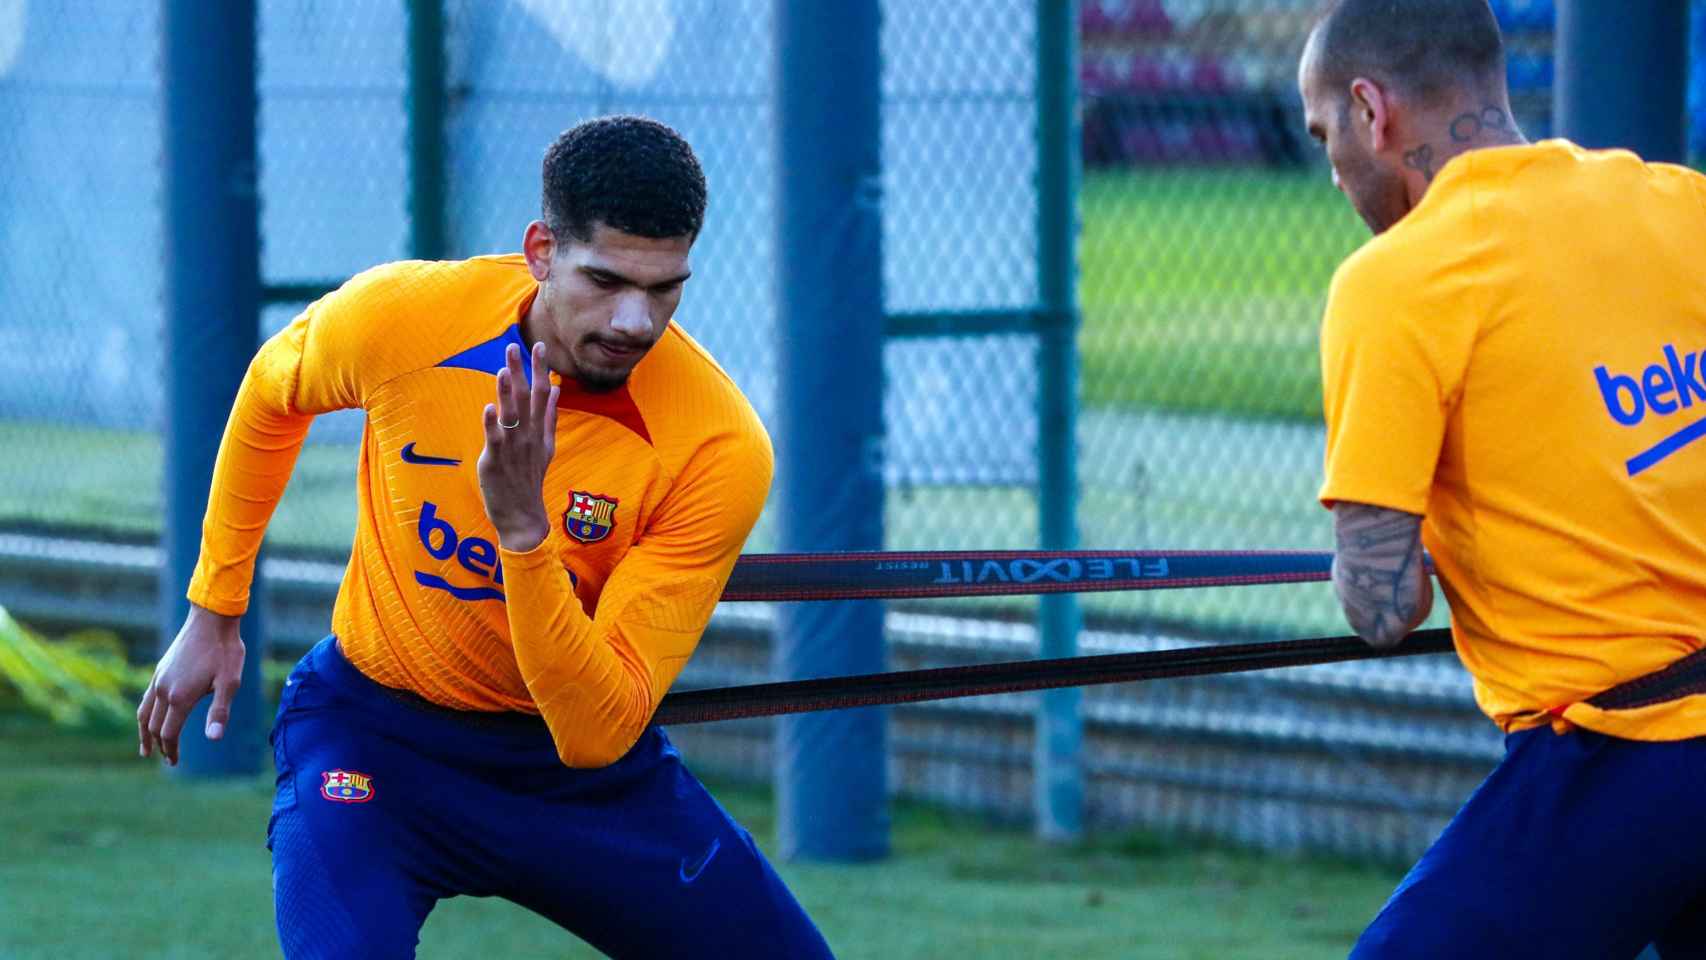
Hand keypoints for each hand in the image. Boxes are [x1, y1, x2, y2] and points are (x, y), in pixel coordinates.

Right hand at [137, 604, 245, 764]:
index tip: (174, 762)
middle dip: (160, 745)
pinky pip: (146, 698)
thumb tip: (213, 738)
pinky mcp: (160, 670)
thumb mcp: (229, 682)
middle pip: (154, 727)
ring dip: (145, 733)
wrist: (211, 619)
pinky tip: (151, 717)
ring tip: (146, 749)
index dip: (170, 750)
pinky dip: (145, 714)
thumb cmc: (225, 651)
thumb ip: (219, 711)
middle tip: (167, 759)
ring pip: (144, 713)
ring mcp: (158, 679)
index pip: (168, 733)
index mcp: (180, 697)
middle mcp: (163, 690)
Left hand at [477, 340, 559, 551]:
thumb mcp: (546, 446)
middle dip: (521, 372)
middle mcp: (529, 436)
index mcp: (540, 430)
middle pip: (526, 398)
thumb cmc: (529, 479)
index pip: (543, 393)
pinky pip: (495, 438)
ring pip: (511, 414)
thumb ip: (549, 417)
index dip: (540, 369)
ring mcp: (514, 448)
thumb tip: (556, 389)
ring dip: (507, 392)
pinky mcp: (496, 460)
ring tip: (503, 370)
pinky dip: (492, 423)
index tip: (539, 346)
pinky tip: (489, 408)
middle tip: (514, 347)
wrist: (523, 514)